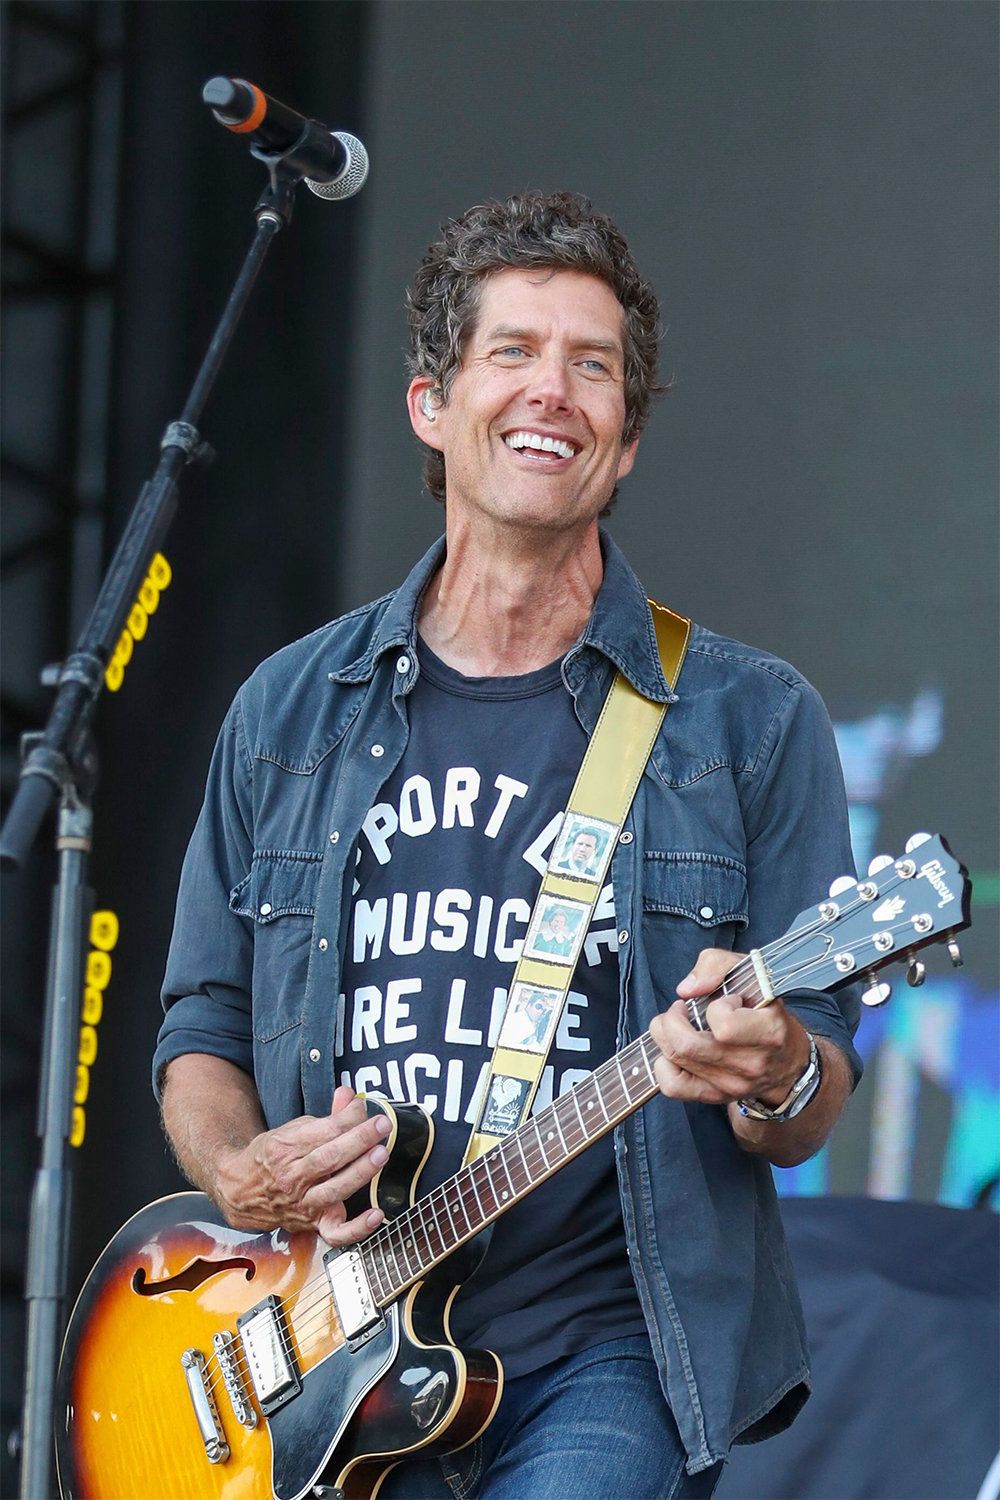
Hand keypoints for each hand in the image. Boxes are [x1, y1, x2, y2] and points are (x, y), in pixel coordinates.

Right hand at [215, 1085, 390, 1244]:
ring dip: (360, 1171)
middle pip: (329, 1158)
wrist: (241, 1191)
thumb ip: (325, 1117)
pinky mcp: (313, 1225)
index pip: (324, 1131)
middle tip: (382, 1125)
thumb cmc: (271, 1158)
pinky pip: (336, 1234)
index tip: (362, 1108)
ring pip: (334, 1190)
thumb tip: (350, 1096)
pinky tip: (376, 1214)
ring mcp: (303, 1204)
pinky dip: (358, 1228)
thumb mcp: (291, 1130)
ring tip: (380, 1154)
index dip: (349, 1117)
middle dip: (360, 1139)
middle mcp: (292, 1178)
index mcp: (284, 1149)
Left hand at [650, 948, 810, 1107]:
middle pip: (687, 1046)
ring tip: (677, 1026)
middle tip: (681, 1010)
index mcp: (768, 1033)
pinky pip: (673, 1086)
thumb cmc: (767, 1012)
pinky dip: (663, 1066)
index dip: (716, 1007)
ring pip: (675, 1061)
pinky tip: (673, 1052)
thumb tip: (686, 989)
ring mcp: (731, 1084)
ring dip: (665, 1036)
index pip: (724, 1026)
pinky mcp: (715, 1096)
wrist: (788, 1062)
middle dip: (671, 1020)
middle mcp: (750, 1064)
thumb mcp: (754, 973)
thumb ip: (717, 965)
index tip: (724, 1002)